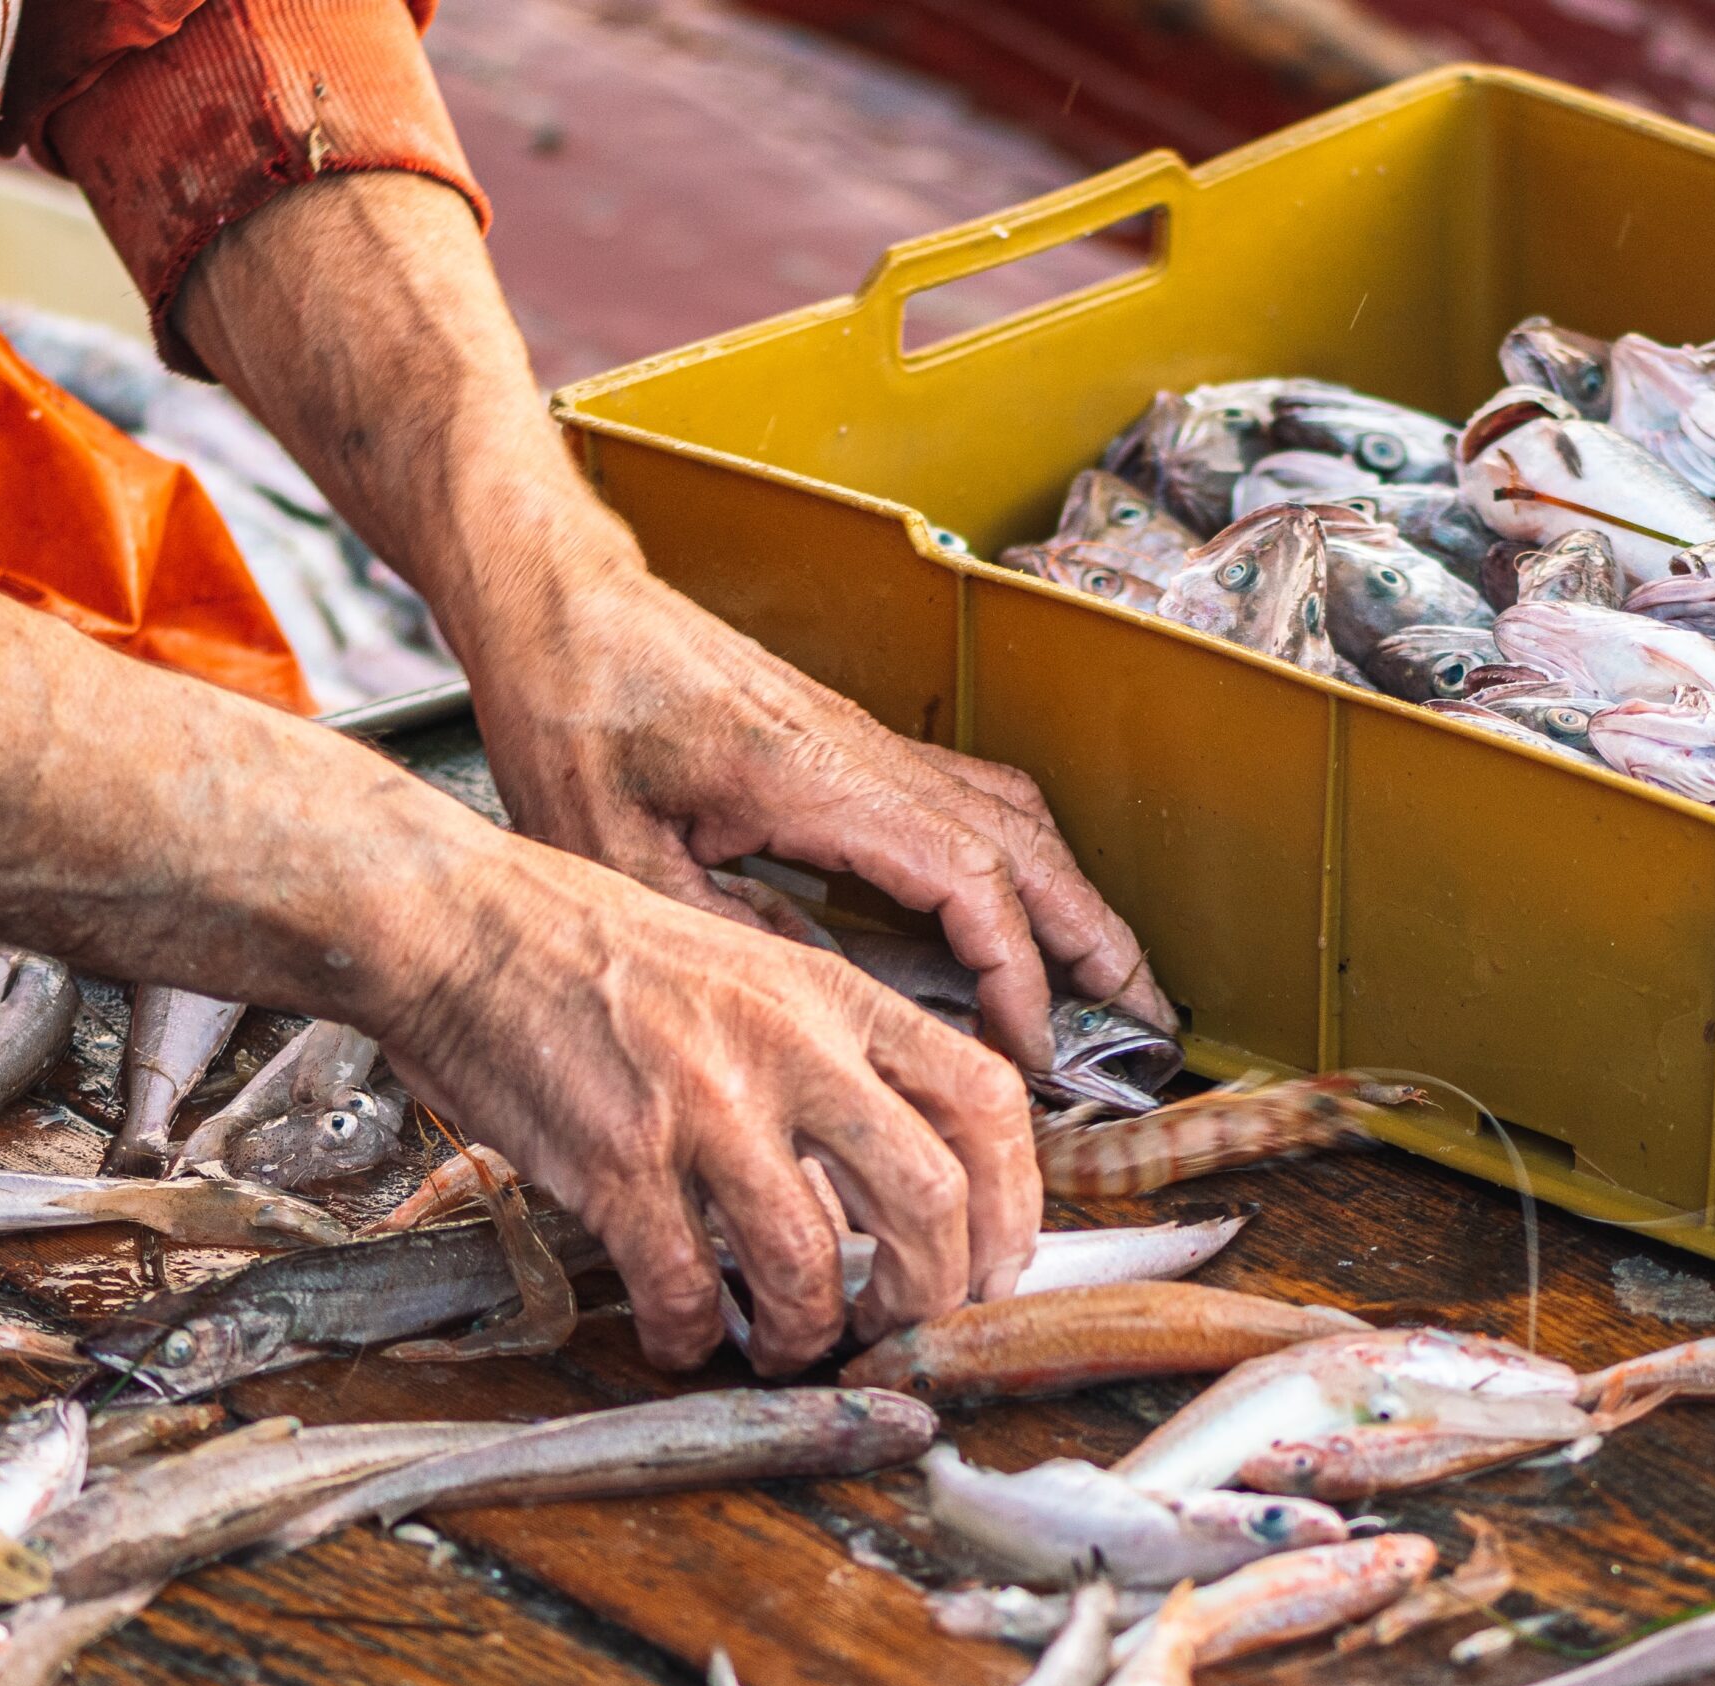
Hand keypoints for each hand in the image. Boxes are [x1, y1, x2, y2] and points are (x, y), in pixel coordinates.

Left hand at [164, 170, 1173, 1067]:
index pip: (968, 884)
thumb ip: (725, 934)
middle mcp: (869, 755)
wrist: (561, 606)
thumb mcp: (614, 853)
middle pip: (1030, 847)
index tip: (1035, 1050)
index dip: (1017, 976)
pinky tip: (1027, 906)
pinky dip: (1027, 861)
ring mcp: (871, 744)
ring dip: (1076, 899)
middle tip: (1152, 1022)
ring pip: (1017, 819)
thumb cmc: (574, 713)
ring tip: (1115, 977)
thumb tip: (825, 1005)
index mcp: (820, 782)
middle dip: (1099, 942)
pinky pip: (977, 800)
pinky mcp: (854, 744)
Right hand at [381, 840, 1039, 1371]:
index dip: (1015, 1199)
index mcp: (835, 996)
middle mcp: (790, 1046)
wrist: (457, 920)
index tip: (996, 1259)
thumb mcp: (752, 968)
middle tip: (908, 1328)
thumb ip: (829, 1054)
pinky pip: (685, 1285)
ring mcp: (705, 1104)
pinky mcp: (615, 1158)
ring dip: (811, 1331)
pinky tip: (685, 1333)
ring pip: (812, 1262)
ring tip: (790, 1344)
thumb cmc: (596, 948)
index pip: (986, 1097)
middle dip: (935, 1293)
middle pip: (932, 1197)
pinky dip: (694, 1334)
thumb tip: (891, 1171)